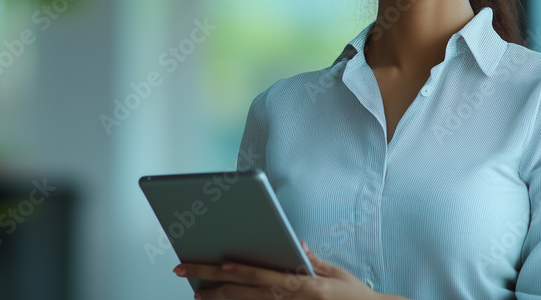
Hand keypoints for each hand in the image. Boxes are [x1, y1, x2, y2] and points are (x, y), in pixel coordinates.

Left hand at [173, 240, 381, 299]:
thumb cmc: (355, 296)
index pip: (262, 276)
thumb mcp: (336, 274)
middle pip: (245, 292)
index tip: (214, 266)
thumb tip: (296, 245)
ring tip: (198, 296)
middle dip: (212, 284)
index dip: (236, 271)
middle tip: (185, 273)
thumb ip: (313, 261)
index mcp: (303, 285)